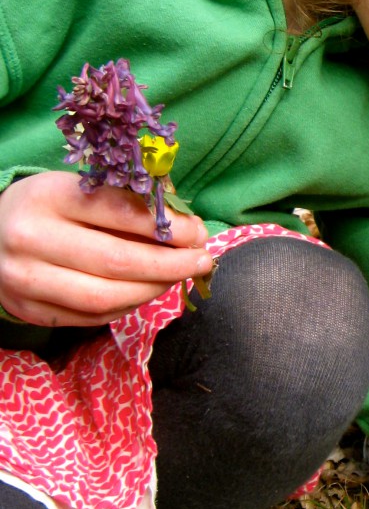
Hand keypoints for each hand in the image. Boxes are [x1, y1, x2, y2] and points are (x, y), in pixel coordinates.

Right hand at [0, 171, 210, 325]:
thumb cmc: (51, 209)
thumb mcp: (82, 192)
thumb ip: (131, 207)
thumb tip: (191, 233)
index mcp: (48, 196)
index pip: (119, 212)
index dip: (167, 227)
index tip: (197, 233)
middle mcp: (31, 238)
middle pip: (117, 261)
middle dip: (169, 265)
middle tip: (201, 261)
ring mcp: (27, 279)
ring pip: (107, 297)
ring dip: (153, 290)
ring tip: (175, 278)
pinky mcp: (31, 310)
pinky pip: (94, 316)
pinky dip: (129, 305)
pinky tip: (145, 291)